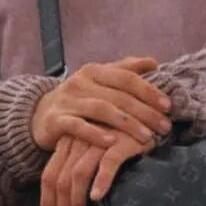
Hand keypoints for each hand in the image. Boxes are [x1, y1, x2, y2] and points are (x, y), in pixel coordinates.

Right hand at [31, 56, 172, 152]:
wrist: (37, 115)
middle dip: (145, 112)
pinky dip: (95, 134)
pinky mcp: (56, 120)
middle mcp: (80, 82)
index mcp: (94, 71)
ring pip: (102, 109)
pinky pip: (78, 126)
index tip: (168, 106)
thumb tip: (153, 62)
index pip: (127, 77)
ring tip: (146, 137)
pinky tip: (112, 143)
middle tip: (164, 127)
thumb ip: (124, 71)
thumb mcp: (98, 81)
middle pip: (118, 96)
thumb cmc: (77, 99)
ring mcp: (67, 100)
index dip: (149, 91)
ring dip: (127, 124)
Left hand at [40, 129, 149, 205]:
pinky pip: (108, 163)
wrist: (148, 117)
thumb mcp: (91, 152)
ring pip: (78, 174)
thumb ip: (77, 168)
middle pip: (60, 179)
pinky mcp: (121, 140)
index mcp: (67, 143)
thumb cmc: (119, 140)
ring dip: (77, 200)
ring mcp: (98, 139)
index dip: (47, 202)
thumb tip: (64, 204)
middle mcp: (78, 140)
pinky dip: (101, 181)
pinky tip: (97, 198)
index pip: (48, 176)